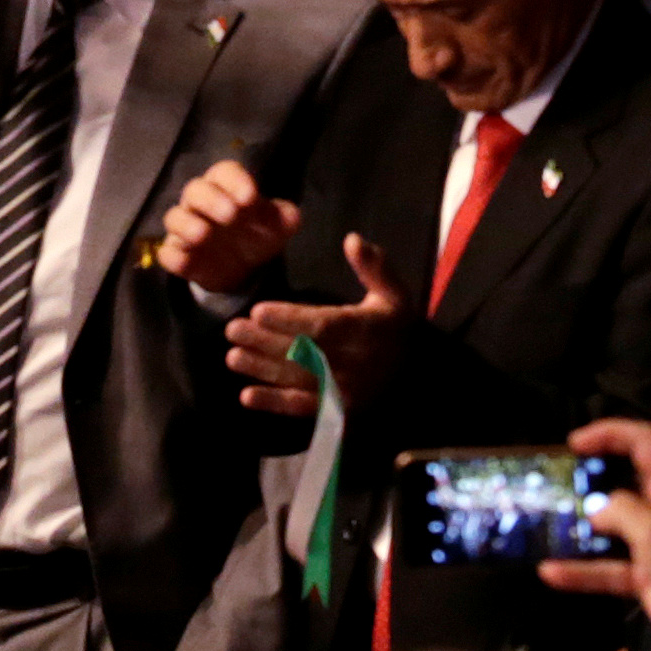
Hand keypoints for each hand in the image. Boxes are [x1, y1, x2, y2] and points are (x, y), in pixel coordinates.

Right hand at [154, 159, 300, 294]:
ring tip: (204, 235)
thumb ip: (285, 217)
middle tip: (230, 215)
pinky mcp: (177, 253)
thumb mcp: (277, 226)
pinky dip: (172, 255)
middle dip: (211, 200)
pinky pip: (166, 251)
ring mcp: (186, 228)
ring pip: (175, 217)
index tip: (250, 197)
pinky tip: (184, 260)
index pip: (224, 172)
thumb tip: (291, 215)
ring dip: (186, 224)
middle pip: (195, 189)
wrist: (243, 268)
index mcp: (226, 188)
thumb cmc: (257, 234)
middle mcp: (201, 203)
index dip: (235, 181)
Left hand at [228, 232, 410, 413]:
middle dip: (264, 342)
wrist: (418, 374)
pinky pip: (303, 408)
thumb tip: (352, 239)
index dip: (289, 320)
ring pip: (297, 380)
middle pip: (303, 353)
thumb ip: (374, 266)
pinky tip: (246, 396)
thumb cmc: (395, 326)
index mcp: (364, 330)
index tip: (257, 310)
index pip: (322, 326)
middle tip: (232, 330)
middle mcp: (353, 363)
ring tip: (232, 357)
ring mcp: (344, 391)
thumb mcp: (394, 293)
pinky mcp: (338, 411)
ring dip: (262, 370)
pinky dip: (274, 404)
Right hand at [538, 419, 650, 650]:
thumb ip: (620, 509)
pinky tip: (550, 572)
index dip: (610, 432)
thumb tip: (595, 512)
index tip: (574, 442)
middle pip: (623, 477)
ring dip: (580, 523)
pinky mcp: (641, 572)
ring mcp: (650, 540)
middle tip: (557, 477)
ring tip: (546, 519)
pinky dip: (580, 569)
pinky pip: (604, 564)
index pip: (644, 441)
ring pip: (609, 523)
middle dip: (590, 475)